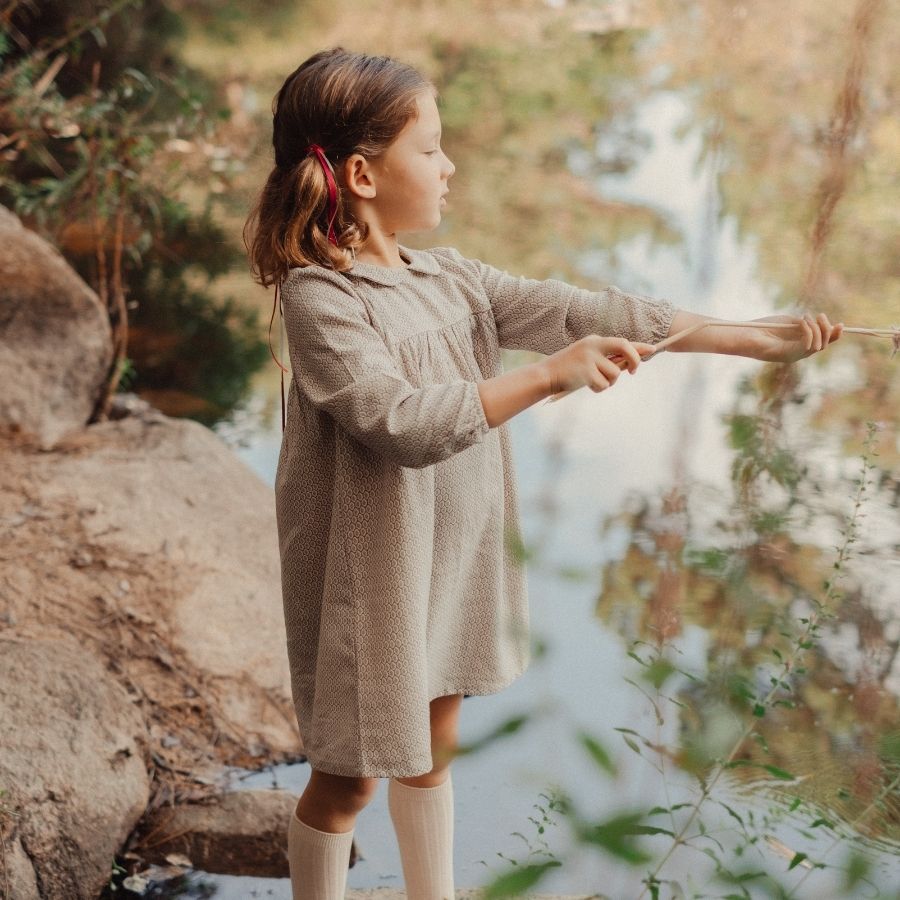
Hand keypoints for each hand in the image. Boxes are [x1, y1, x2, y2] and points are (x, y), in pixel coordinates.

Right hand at [541, 335, 655, 394]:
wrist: (546, 375)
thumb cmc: (569, 369)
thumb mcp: (587, 359)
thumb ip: (606, 359)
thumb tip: (628, 364)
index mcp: (595, 340)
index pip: (622, 341)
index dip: (639, 346)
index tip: (653, 349)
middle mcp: (594, 345)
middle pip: (625, 348)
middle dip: (634, 360)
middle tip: (633, 372)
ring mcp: (589, 358)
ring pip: (615, 373)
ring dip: (609, 382)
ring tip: (593, 381)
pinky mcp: (586, 372)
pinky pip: (604, 385)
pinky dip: (598, 389)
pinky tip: (586, 385)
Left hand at [752, 312, 842, 362]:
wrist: (748, 333)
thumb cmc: (765, 327)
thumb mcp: (790, 322)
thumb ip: (806, 324)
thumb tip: (820, 322)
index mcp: (801, 344)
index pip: (823, 342)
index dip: (834, 334)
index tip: (840, 324)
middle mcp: (800, 352)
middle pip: (824, 344)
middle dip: (827, 329)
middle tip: (820, 315)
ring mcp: (795, 355)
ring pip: (818, 346)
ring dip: (817, 329)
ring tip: (806, 317)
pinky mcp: (789, 355)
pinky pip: (808, 346)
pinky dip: (809, 332)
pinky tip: (802, 322)